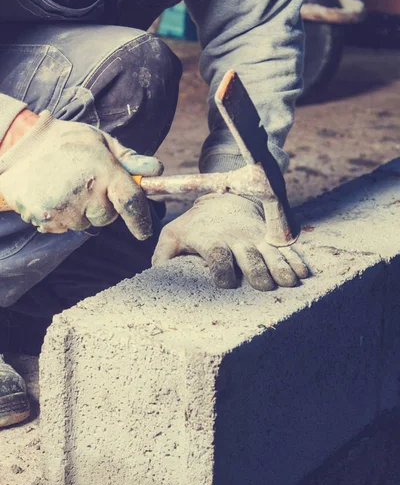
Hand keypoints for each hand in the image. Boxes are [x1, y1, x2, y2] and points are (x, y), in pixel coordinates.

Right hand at [0, 111, 162, 237]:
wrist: (21, 144)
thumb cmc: (68, 141)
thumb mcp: (102, 142)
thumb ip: (130, 160)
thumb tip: (157, 170)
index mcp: (105, 172)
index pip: (131, 204)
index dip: (140, 221)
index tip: (144, 232)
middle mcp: (86, 193)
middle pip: (107, 218)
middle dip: (103, 207)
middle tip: (88, 185)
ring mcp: (63, 208)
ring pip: (84, 224)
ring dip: (81, 212)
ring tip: (67, 187)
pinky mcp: (44, 217)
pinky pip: (63, 227)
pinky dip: (61, 217)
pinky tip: (54, 195)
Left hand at [153, 193, 308, 289]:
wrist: (224, 199)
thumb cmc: (195, 226)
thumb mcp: (174, 234)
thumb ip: (163, 254)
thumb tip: (156, 275)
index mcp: (212, 240)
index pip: (217, 254)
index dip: (221, 268)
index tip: (225, 283)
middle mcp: (237, 239)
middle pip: (249, 256)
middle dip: (257, 270)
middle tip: (264, 286)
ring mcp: (257, 238)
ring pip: (271, 253)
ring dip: (281, 267)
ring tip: (291, 282)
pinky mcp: (271, 238)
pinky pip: (286, 249)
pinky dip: (296, 259)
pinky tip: (304, 272)